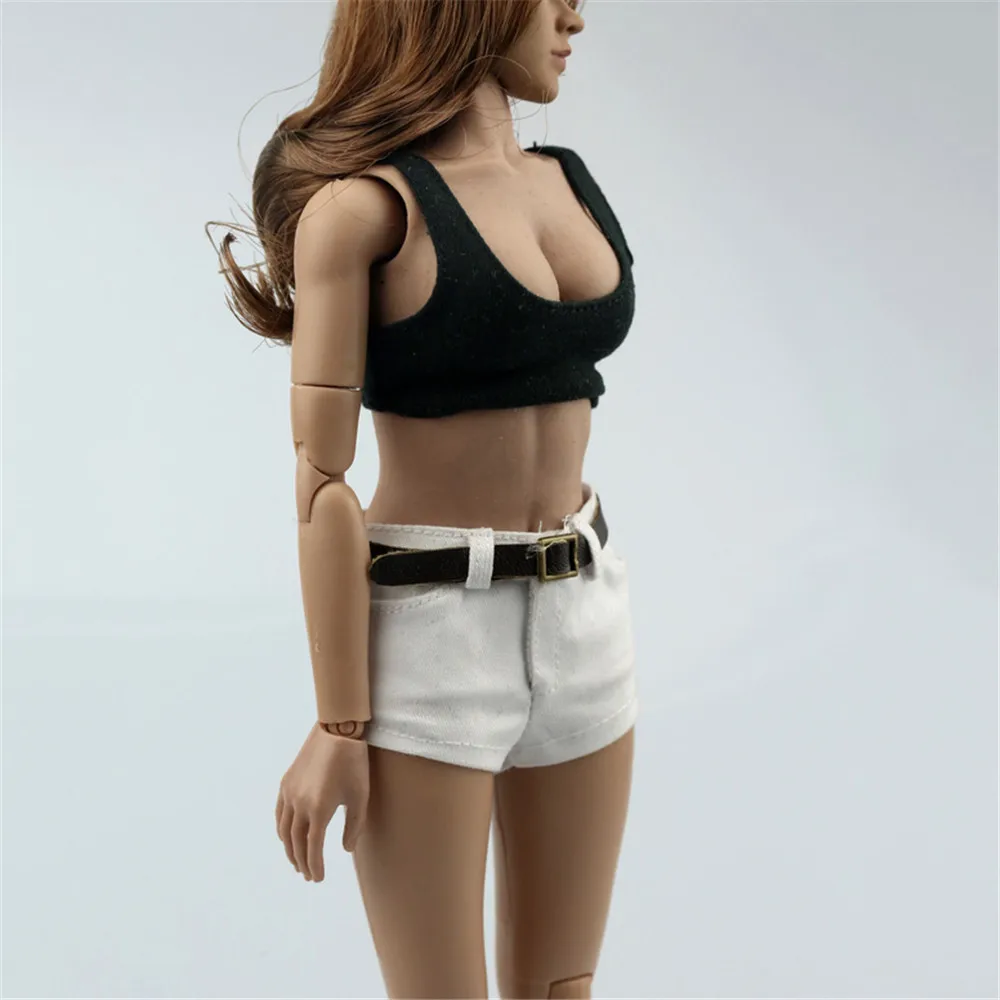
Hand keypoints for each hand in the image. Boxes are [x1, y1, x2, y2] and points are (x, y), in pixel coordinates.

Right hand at [275, 722, 369, 880]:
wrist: (337, 731)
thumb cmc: (354, 763)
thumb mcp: (360, 797)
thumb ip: (354, 826)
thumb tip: (345, 849)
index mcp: (319, 809)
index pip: (313, 847)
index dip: (315, 865)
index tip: (318, 878)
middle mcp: (299, 804)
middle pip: (296, 842)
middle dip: (302, 861)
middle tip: (309, 875)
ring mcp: (289, 793)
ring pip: (284, 830)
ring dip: (289, 849)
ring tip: (297, 861)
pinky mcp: (286, 783)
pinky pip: (279, 813)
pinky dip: (281, 829)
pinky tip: (287, 836)